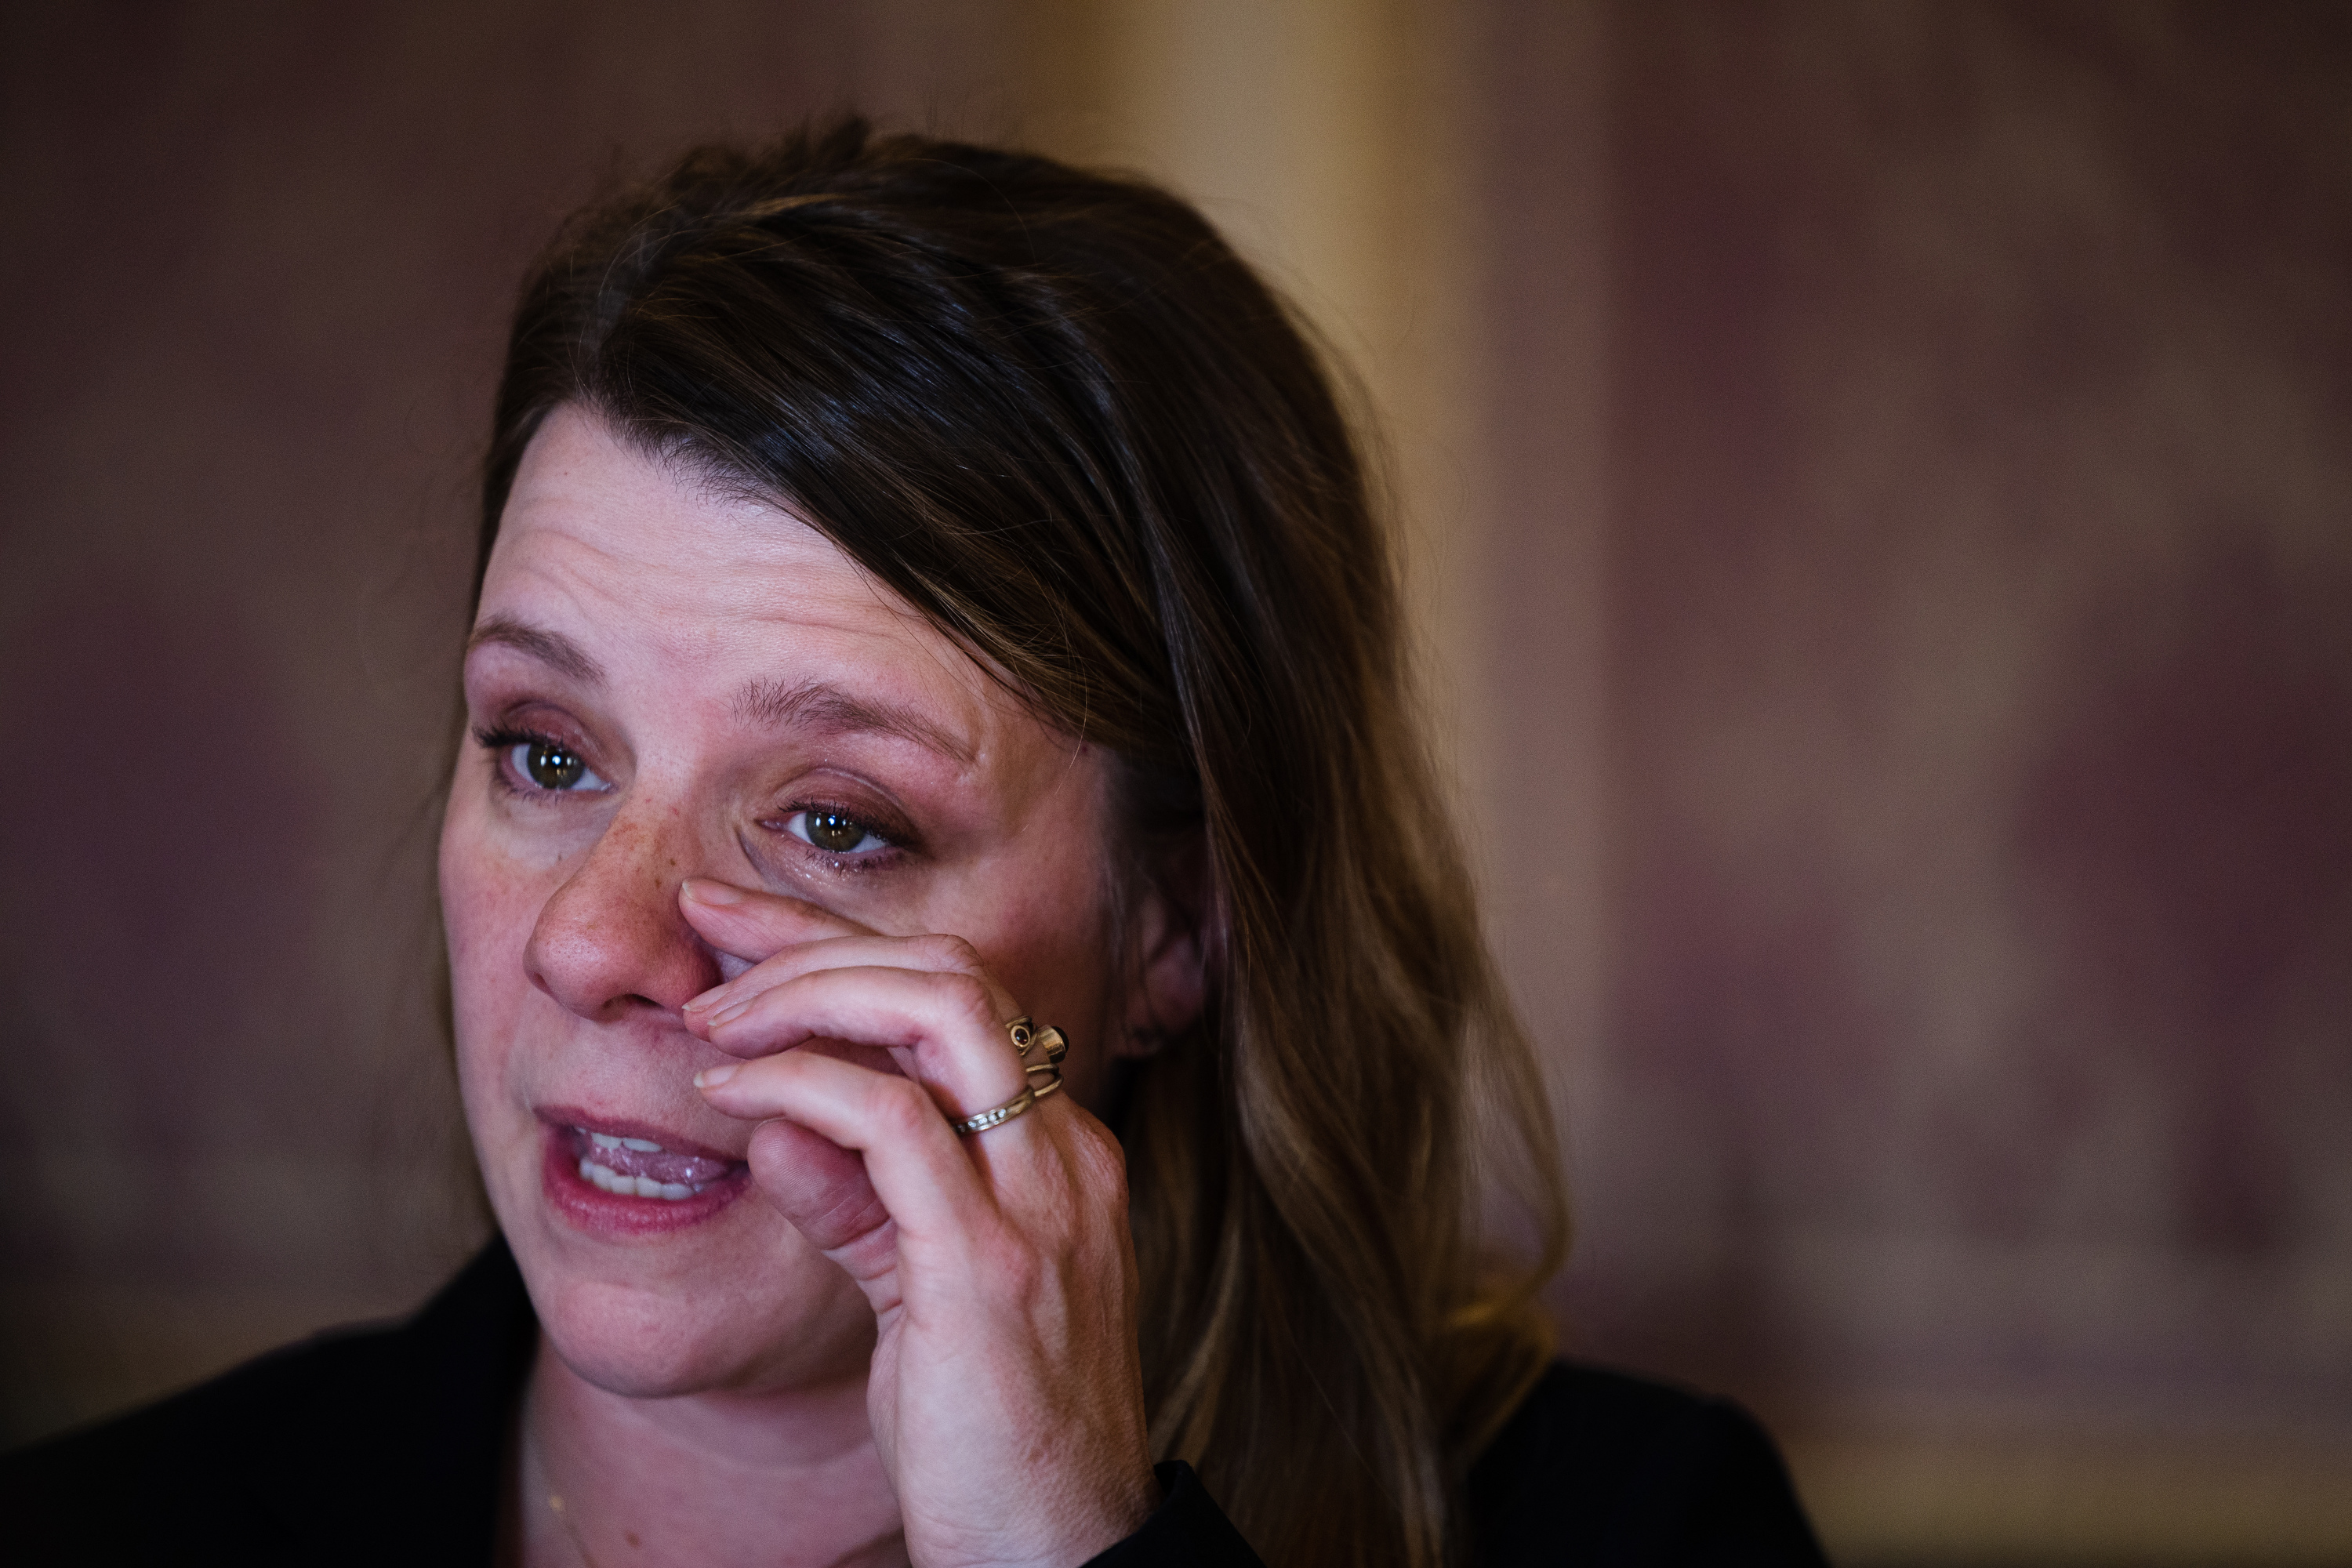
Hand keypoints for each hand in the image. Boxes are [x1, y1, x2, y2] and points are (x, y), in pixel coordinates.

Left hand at [676, 878, 1158, 1567]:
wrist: (1057, 1556)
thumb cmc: (990, 1439)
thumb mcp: (918, 1301)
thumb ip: (858, 1206)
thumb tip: (775, 1120)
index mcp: (1062, 1155)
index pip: (963, 997)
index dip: (847, 944)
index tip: (743, 928)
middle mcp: (1066, 1156)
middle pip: (953, 974)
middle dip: (817, 933)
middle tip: (706, 929)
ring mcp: (1040, 1202)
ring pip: (935, 1012)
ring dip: (803, 990)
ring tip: (710, 1017)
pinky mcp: (987, 1262)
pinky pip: (888, 1121)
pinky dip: (796, 1082)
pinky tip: (729, 1093)